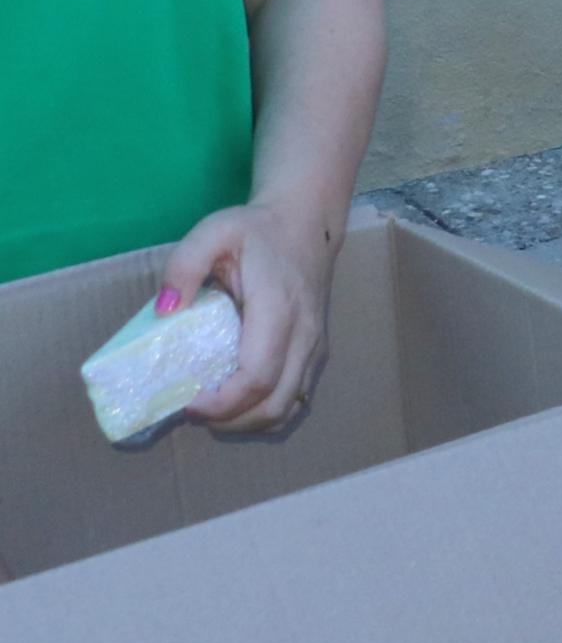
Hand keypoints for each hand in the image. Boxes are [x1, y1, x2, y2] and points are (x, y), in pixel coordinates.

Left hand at [160, 202, 338, 430]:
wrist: (308, 220)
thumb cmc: (257, 230)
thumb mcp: (214, 232)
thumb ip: (183, 266)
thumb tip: (165, 311)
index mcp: (278, 310)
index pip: (257, 376)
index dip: (221, 402)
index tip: (186, 401)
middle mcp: (304, 335)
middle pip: (275, 404)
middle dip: (230, 421)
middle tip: (192, 409)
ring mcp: (314, 346)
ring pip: (290, 407)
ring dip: (248, 422)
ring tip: (213, 409)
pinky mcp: (316, 351)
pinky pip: (296, 397)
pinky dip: (266, 412)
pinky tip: (239, 401)